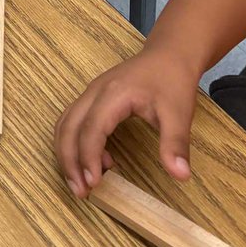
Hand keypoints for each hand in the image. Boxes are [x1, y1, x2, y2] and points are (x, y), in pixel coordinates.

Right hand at [54, 49, 197, 198]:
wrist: (168, 55)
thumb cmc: (172, 82)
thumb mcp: (179, 114)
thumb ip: (176, 144)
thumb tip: (180, 176)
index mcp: (112, 95)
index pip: (91, 130)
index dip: (88, 158)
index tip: (93, 185)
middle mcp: (94, 92)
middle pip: (68, 126)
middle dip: (69, 160)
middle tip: (80, 192)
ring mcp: (91, 93)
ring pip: (65, 123)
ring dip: (67, 152)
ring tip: (79, 181)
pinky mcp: (93, 97)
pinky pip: (73, 120)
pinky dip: (75, 142)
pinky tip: (97, 160)